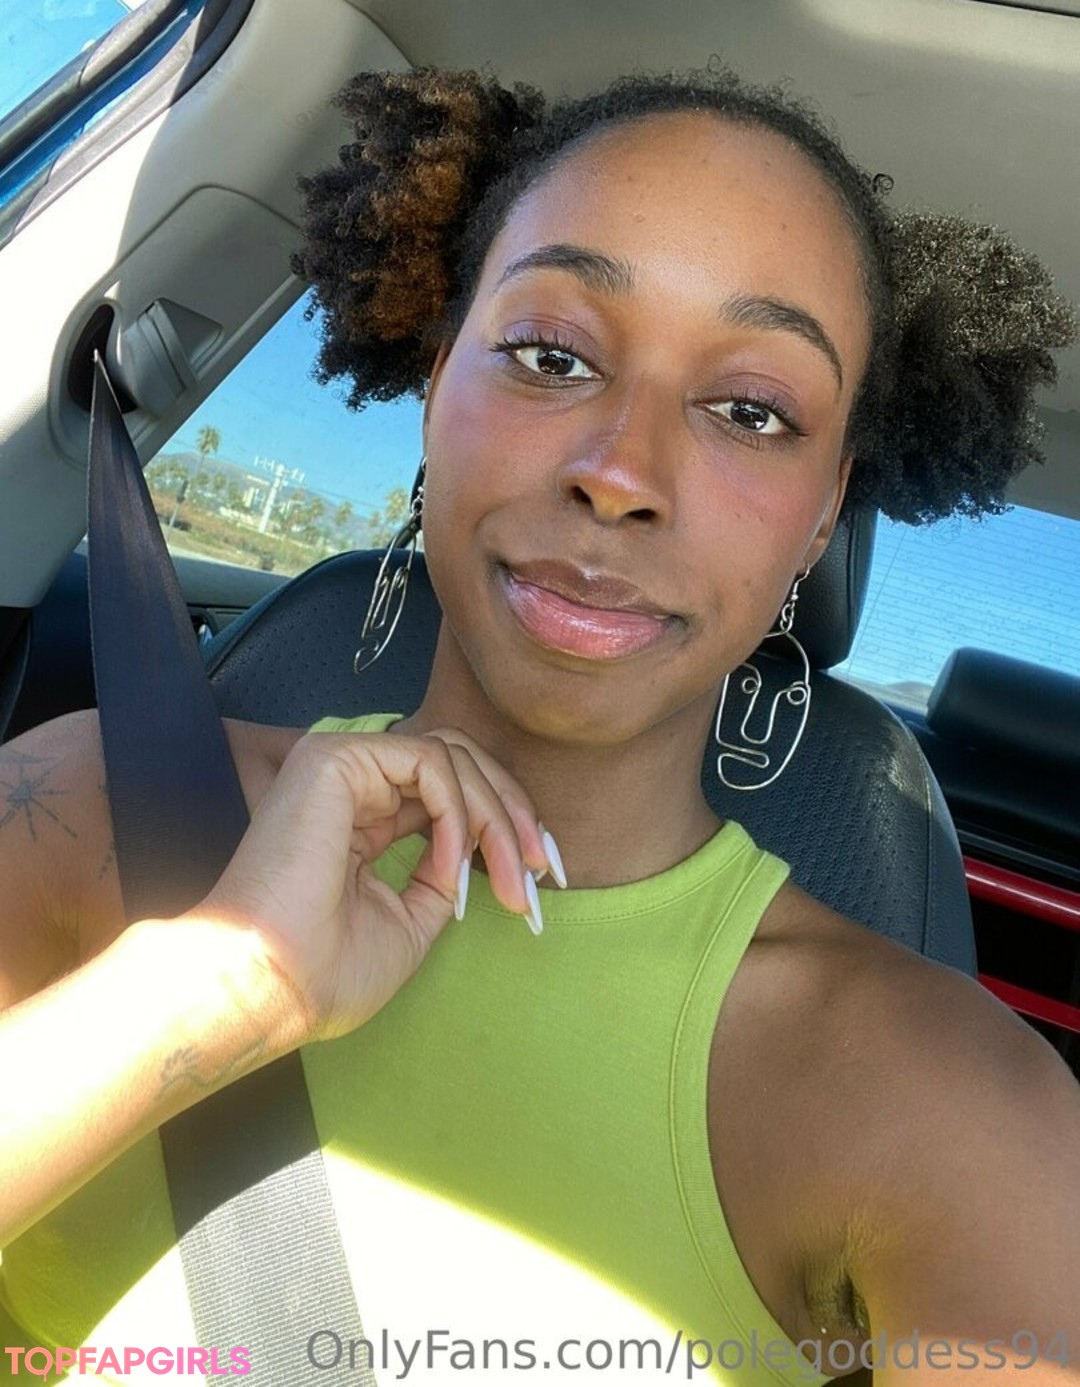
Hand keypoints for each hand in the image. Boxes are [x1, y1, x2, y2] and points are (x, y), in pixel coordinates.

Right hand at [191, 730, 552, 1042]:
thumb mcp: (411, 920)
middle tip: (541, 872)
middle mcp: (352, 785)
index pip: (448, 795)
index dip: (503, 828)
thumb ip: (443, 875)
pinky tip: (453, 863)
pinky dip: (458, 812)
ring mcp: (342, 766)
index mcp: (363, 819)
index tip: (541, 879)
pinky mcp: (336, 759)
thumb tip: (483, 853)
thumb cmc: (325, 971)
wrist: (269, 987)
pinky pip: (431, 763)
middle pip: (460, 765)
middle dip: (514, 814)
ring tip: (511, 877)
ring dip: (497, 816)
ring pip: (453, 757)